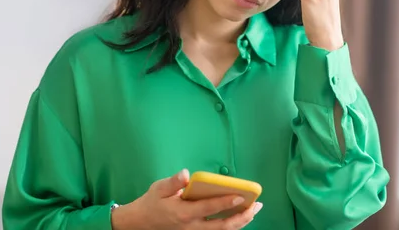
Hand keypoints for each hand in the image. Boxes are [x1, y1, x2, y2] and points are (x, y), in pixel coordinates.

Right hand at [111, 169, 262, 229]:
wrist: (141, 224)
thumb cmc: (152, 203)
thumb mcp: (159, 189)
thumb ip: (173, 182)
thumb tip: (186, 174)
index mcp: (184, 213)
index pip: (210, 208)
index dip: (227, 202)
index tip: (242, 195)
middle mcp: (193, 226)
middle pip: (223, 226)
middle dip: (243, 217)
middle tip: (257, 206)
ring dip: (240, 222)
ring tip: (254, 210)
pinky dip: (232, 225)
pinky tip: (241, 216)